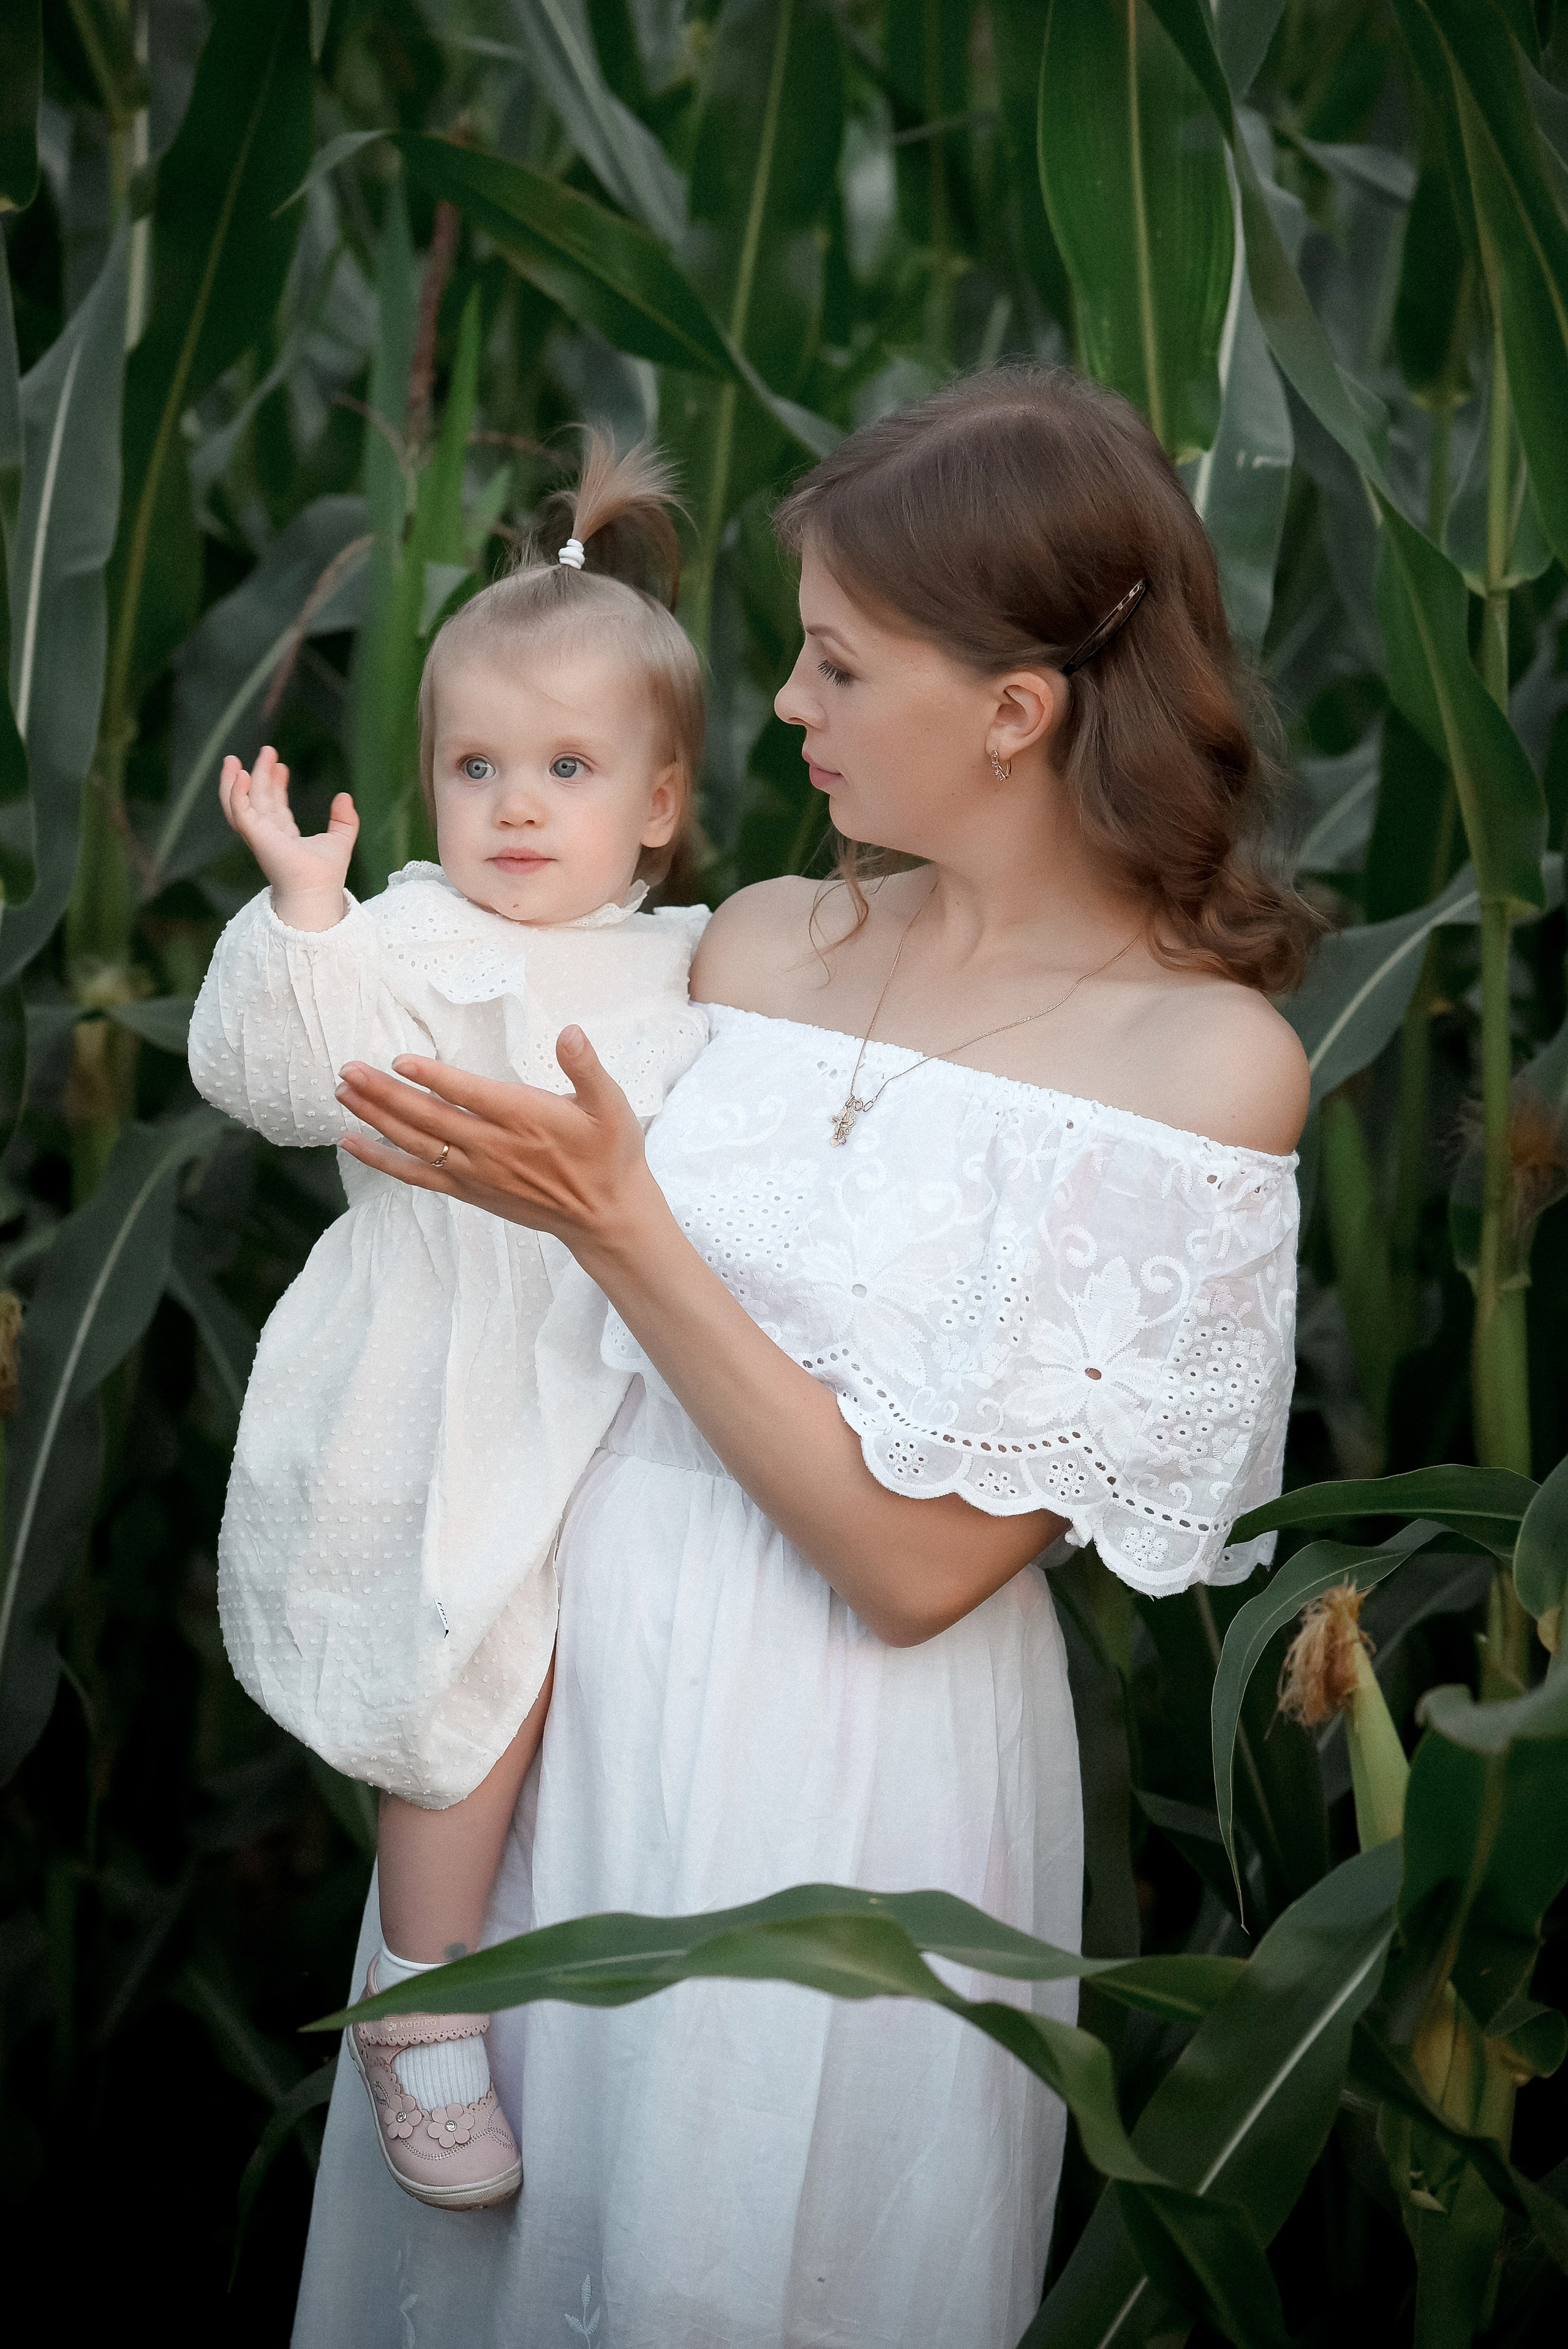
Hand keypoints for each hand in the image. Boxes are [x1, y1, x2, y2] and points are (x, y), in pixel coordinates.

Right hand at [220, 745, 357, 931]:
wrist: (317, 891)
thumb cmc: (326, 875)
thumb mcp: (340, 840)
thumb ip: (343, 819)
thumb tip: (344, 795)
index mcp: (284, 836)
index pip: (275, 806)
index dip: (277, 784)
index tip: (282, 765)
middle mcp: (267, 834)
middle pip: (258, 799)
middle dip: (260, 774)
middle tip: (267, 750)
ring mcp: (258, 834)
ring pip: (239, 803)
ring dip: (234, 781)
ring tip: (233, 759)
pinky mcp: (254, 835)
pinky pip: (238, 810)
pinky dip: (235, 793)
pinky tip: (240, 775)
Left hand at [334, 1026, 664, 1266]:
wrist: (605, 1214)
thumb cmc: (608, 1154)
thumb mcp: (612, 1104)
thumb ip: (587, 1068)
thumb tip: (571, 1033)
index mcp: (524, 1118)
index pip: (467, 1094)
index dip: (430, 1077)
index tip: (398, 1059)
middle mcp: (493, 1146)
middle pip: (427, 1117)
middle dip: (384, 1092)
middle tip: (348, 1069)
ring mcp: (476, 1172)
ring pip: (415, 1142)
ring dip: (376, 1117)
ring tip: (343, 1093)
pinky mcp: (468, 1190)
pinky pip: (416, 1175)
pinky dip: (382, 1159)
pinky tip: (352, 1142)